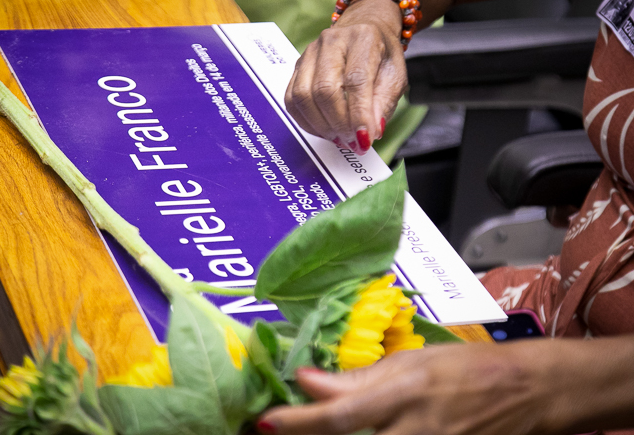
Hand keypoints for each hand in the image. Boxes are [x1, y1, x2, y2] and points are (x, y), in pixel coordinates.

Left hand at [257, 342, 560, 434]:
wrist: (524, 393)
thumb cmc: (463, 368)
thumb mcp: (411, 362)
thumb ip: (357, 378)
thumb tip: (305, 380)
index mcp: (402, 393)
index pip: (339, 416)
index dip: (298, 422)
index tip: (266, 422)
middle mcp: (412, 431)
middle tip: (275, 431)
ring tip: (304, 433)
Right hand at [285, 0, 406, 155]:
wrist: (364, 27)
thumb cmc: (380, 54)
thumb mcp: (395, 77)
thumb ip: (383, 104)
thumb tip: (370, 131)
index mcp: (363, 38)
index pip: (355, 81)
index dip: (358, 115)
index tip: (363, 139)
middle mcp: (332, 41)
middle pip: (325, 90)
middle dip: (338, 124)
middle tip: (352, 141)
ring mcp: (310, 53)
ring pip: (304, 96)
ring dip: (321, 125)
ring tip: (339, 136)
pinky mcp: (297, 66)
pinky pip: (292, 99)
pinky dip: (307, 121)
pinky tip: (323, 128)